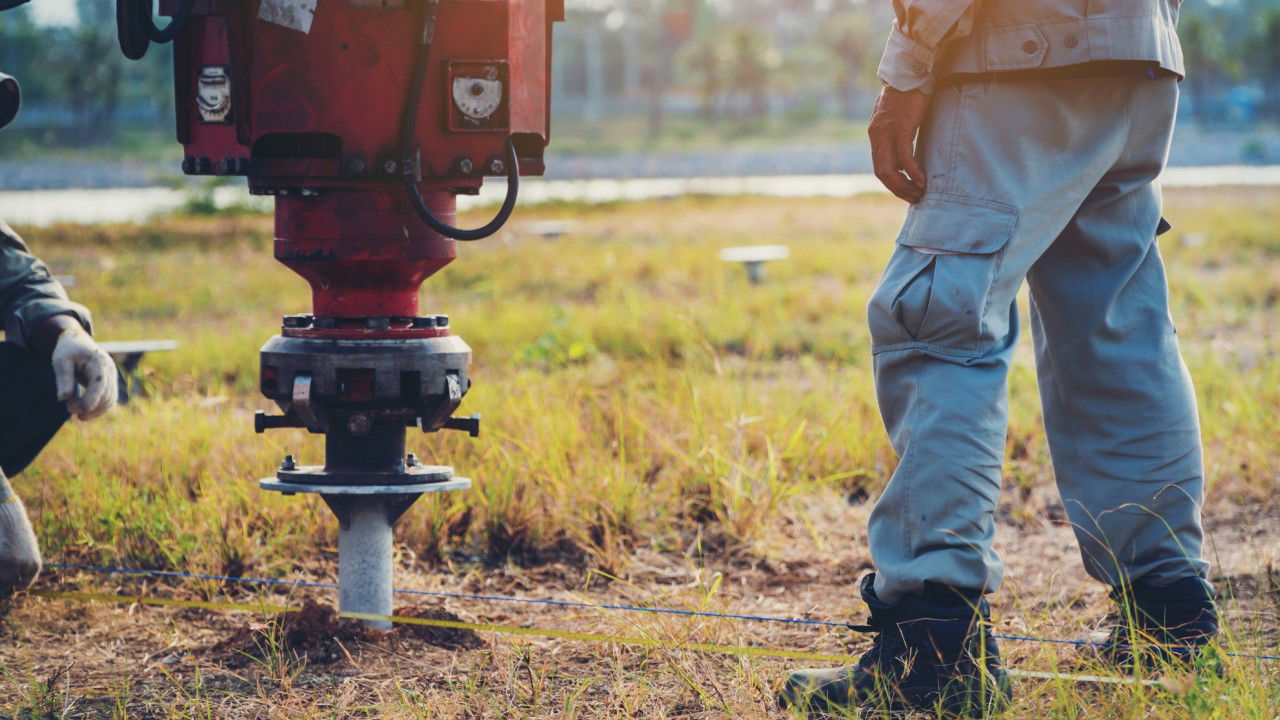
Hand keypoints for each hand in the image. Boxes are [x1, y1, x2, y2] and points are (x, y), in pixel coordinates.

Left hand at [50, 325, 117, 420]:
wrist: (77, 342)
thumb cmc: (68, 351)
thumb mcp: (60, 361)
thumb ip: (63, 378)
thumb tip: (63, 399)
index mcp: (99, 362)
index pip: (100, 384)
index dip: (91, 400)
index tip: (75, 411)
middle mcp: (110, 370)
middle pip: (107, 396)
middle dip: (90, 408)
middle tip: (69, 410)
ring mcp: (112, 377)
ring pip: (110, 401)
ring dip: (95, 411)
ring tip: (77, 414)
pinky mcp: (110, 383)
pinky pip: (109, 400)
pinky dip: (98, 408)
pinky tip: (84, 411)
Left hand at [869, 86, 930, 202]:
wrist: (910, 70)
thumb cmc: (907, 91)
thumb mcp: (896, 114)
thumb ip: (895, 129)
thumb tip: (902, 142)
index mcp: (876, 133)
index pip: (879, 166)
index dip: (892, 183)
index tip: (905, 191)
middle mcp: (878, 135)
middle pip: (882, 173)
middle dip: (898, 189)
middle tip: (913, 198)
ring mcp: (888, 133)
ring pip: (891, 170)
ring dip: (905, 185)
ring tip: (919, 193)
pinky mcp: (901, 129)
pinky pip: (904, 158)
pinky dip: (912, 173)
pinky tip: (922, 181)